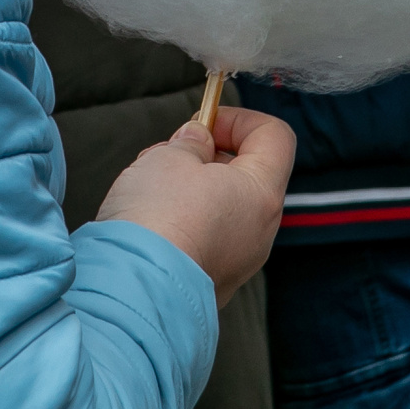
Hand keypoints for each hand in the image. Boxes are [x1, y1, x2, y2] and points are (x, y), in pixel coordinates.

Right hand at [95, 104, 293, 308]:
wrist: (134, 289)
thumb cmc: (157, 218)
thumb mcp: (169, 156)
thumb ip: (190, 142)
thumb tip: (197, 140)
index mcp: (261, 192)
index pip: (275, 136)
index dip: (239, 119)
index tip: (203, 122)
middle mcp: (261, 230)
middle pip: (248, 174)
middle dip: (208, 155)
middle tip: (169, 154)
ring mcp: (240, 261)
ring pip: (225, 207)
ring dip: (192, 188)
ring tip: (150, 187)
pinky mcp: (214, 282)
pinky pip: (209, 238)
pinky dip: (187, 221)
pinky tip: (151, 222)